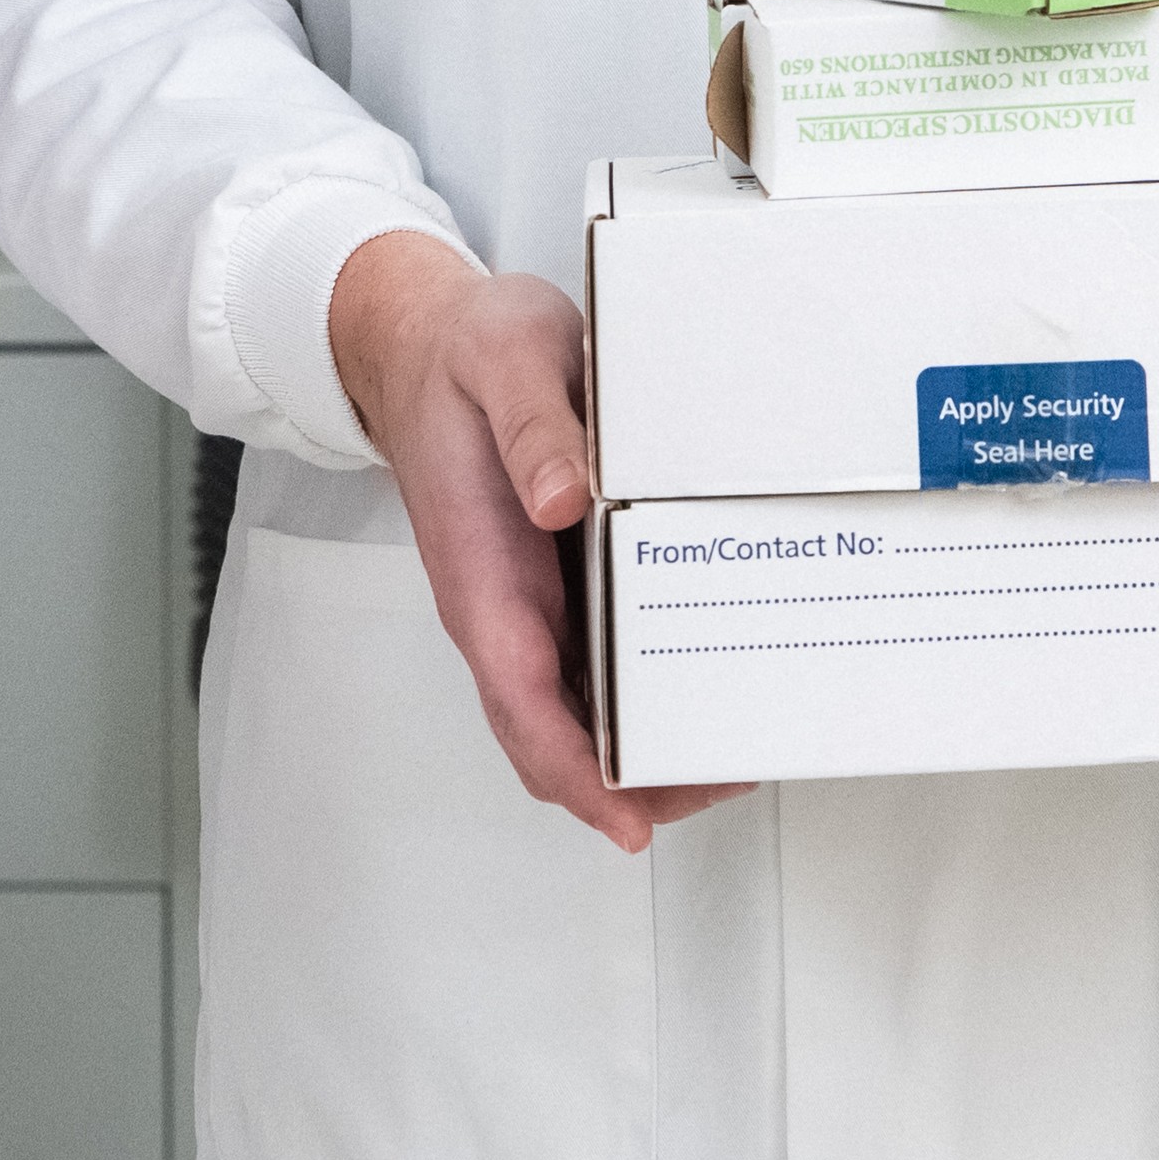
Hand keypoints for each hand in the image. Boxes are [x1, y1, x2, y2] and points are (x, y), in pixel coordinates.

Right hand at [331, 228, 738, 854]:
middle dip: (632, 784)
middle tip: (729, 776)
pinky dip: (642, 698)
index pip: (521, 701)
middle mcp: (500, 609)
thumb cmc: (463, 354)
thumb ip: (532, 428)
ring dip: (643, 750)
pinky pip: (594, 667)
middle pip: (554, 737)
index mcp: (480, 573)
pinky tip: (705, 683)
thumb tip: (562, 501)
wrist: (423, 341)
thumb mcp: (505, 360)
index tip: (629, 818)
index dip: (576, 770)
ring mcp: (526, 606)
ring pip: (576, 713)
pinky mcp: (552, 588)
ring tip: (735, 750)